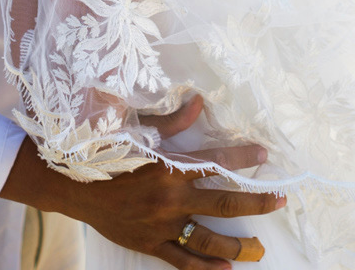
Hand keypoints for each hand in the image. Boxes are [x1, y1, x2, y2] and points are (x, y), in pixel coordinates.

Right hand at [6, 96, 276, 268]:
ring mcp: (162, 225)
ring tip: (259, 247)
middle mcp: (170, 199)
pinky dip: (205, 266)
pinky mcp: (151, 243)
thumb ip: (172, 120)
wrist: (74, 188)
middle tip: (280, 200)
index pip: (216, 163)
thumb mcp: (137, 131)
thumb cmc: (106, 155)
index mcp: (169, 168)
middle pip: (223, 202)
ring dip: (237, 242)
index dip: (242, 158)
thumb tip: (198, 101)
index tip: (264, 155)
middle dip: (256, 202)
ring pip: (207, 238)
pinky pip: (182, 259)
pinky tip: (225, 268)